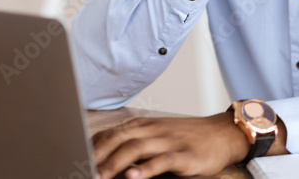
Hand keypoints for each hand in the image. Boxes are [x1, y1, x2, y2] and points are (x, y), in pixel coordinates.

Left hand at [92, 111, 283, 178]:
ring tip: (99, 175)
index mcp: (145, 125)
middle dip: (97, 155)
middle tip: (80, 169)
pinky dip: (146, 168)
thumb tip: (105, 159)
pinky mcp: (185, 155)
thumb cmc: (188, 138)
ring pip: (137, 147)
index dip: (91, 146)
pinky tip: (133, 176)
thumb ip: (134, 143)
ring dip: (115, 162)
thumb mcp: (159, 136)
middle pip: (119, 137)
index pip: (112, 132)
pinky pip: (163, 160)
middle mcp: (154, 130)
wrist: (224, 134)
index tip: (74, 159)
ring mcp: (170, 141)